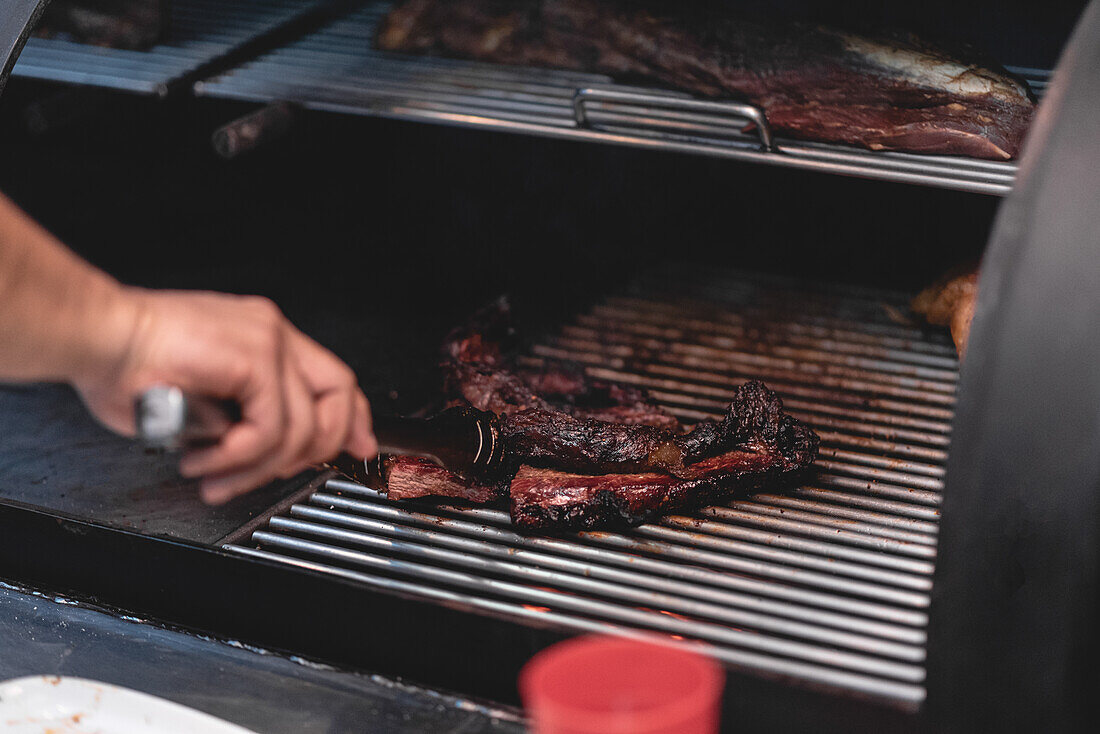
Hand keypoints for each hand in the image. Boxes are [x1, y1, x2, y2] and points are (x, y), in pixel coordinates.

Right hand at [74, 288, 376, 503]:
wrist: (93, 339)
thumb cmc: (125, 368)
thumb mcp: (201, 405)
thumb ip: (240, 421)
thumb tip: (266, 456)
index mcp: (263, 339)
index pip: (332, 379)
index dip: (351, 420)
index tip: (356, 450)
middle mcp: (273, 333)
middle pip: (338, 397)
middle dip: (312, 453)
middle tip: (255, 478)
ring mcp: (269, 340)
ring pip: (304, 426)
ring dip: (256, 467)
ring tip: (211, 473)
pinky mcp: (256, 356)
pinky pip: (272, 427)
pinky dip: (239, 455)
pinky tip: (205, 458)